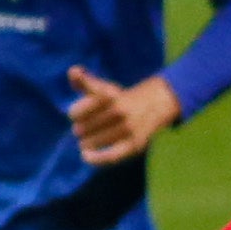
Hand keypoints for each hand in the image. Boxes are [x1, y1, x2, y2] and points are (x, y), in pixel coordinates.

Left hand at [67, 67, 184, 166]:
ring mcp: (128, 128)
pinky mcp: (135, 144)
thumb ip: (84, 81)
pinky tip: (85, 157)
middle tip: (84, 130)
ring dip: (87, 143)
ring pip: (96, 141)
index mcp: (108, 96)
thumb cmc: (122, 98)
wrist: (157, 104)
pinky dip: (97, 159)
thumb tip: (73, 71)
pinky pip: (112, 155)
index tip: (78, 116)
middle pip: (85, 128)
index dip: (75, 115)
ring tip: (86, 142)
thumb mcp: (104, 87)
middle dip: (81, 130)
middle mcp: (119, 111)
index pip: (78, 111)